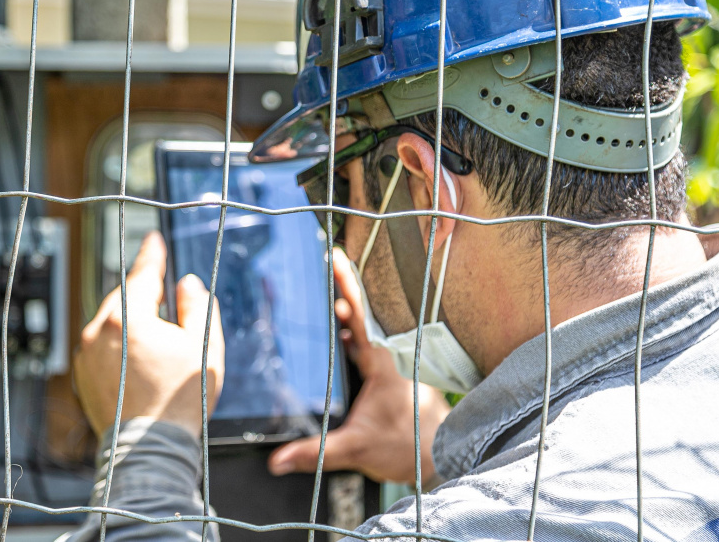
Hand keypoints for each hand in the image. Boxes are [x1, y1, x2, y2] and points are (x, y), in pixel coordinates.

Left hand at [73, 232, 224, 438]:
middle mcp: (98, 330)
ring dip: (132, 323)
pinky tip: (140, 363)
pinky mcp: (82, 376)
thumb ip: (196, 307)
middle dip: (145, 295)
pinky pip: (102, 347)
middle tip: (167, 301)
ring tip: (159, 343)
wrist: (148, 448)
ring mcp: (85, 355)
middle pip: (125, 298)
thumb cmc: (177, 400)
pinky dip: (120, 345)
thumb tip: (186, 286)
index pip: (142, 274)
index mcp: (126, 317)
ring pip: (111, 323)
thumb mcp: (202, 346)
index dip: (152, 254)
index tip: (154, 240)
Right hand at [268, 248, 449, 486]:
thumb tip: (277, 460)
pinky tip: (338, 331)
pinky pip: (368, 343)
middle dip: (341, 287)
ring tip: (323, 291)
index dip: (346, 285)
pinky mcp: (391, 374)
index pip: (360, 314)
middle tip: (322, 262)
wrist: (440, 457)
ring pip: (366, 327)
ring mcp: (392, 363)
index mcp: (383, 361)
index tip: (334, 257)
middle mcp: (389, 355)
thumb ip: (316, 452)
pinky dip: (353, 332)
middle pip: (362, 312)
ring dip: (347, 311)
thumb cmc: (407, 447)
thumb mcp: (357, 448)